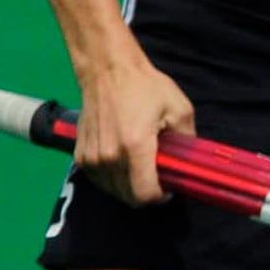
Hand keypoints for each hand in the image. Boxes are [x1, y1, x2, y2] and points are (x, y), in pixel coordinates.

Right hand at [75, 55, 194, 206]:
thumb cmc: (146, 88)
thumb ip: (187, 139)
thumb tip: (189, 161)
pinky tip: (124, 162)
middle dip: (146, 193)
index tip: (169, 185)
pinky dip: (113, 179)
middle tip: (157, 175)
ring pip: (113, 191)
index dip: (161, 196)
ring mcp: (91, 158)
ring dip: (129, 187)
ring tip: (141, 166)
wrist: (108, 72)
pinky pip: (99, 181)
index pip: (144, 195)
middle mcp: (109, 157)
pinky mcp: (79, 156)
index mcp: (135, 147)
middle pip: (128, 197)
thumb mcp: (180, 108)